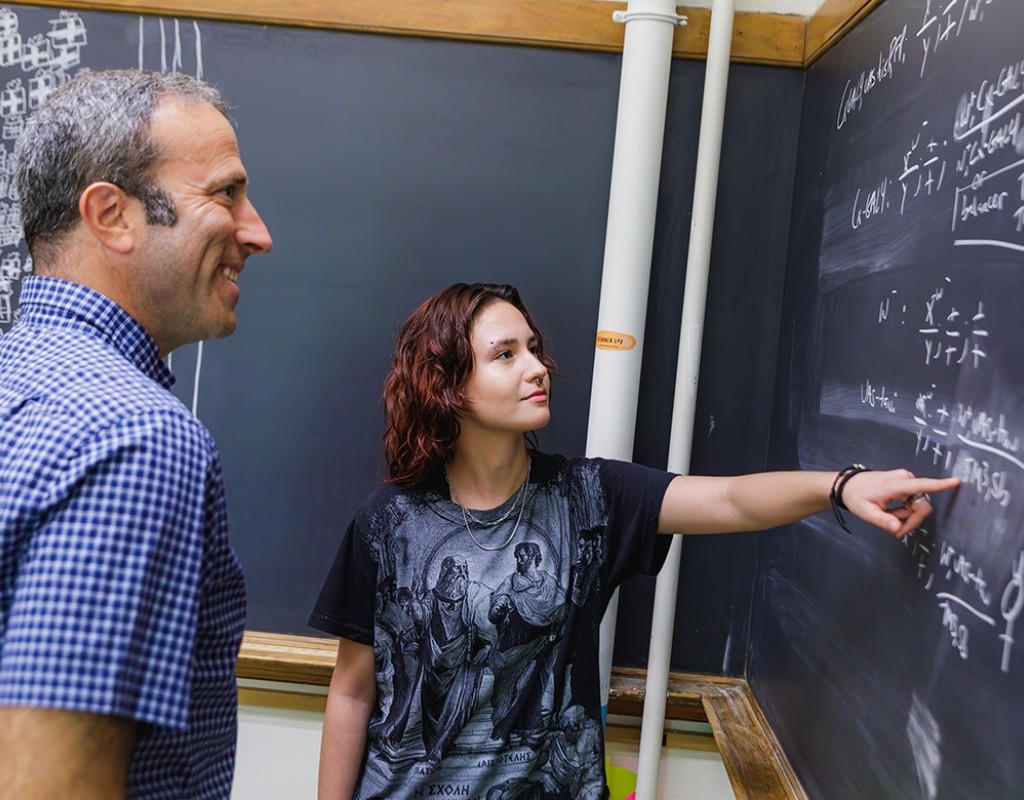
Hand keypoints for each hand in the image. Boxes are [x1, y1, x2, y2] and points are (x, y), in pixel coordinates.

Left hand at [840, 469, 959, 537]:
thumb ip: (882, 521)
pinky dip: (903, 512)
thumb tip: (898, 529)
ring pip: (918, 507)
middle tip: (896, 531)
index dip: (940, 485)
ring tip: (888, 519)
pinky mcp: (906, 485)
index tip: (956, 481)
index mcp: (895, 484)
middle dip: (911, 521)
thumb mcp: (866, 512)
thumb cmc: (856, 496)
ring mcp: (906, 481)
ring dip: (905, 518)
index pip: (922, 485)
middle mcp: (904, 479)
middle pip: (922, 506)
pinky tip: (891, 514)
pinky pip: (913, 504)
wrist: (847, 485)